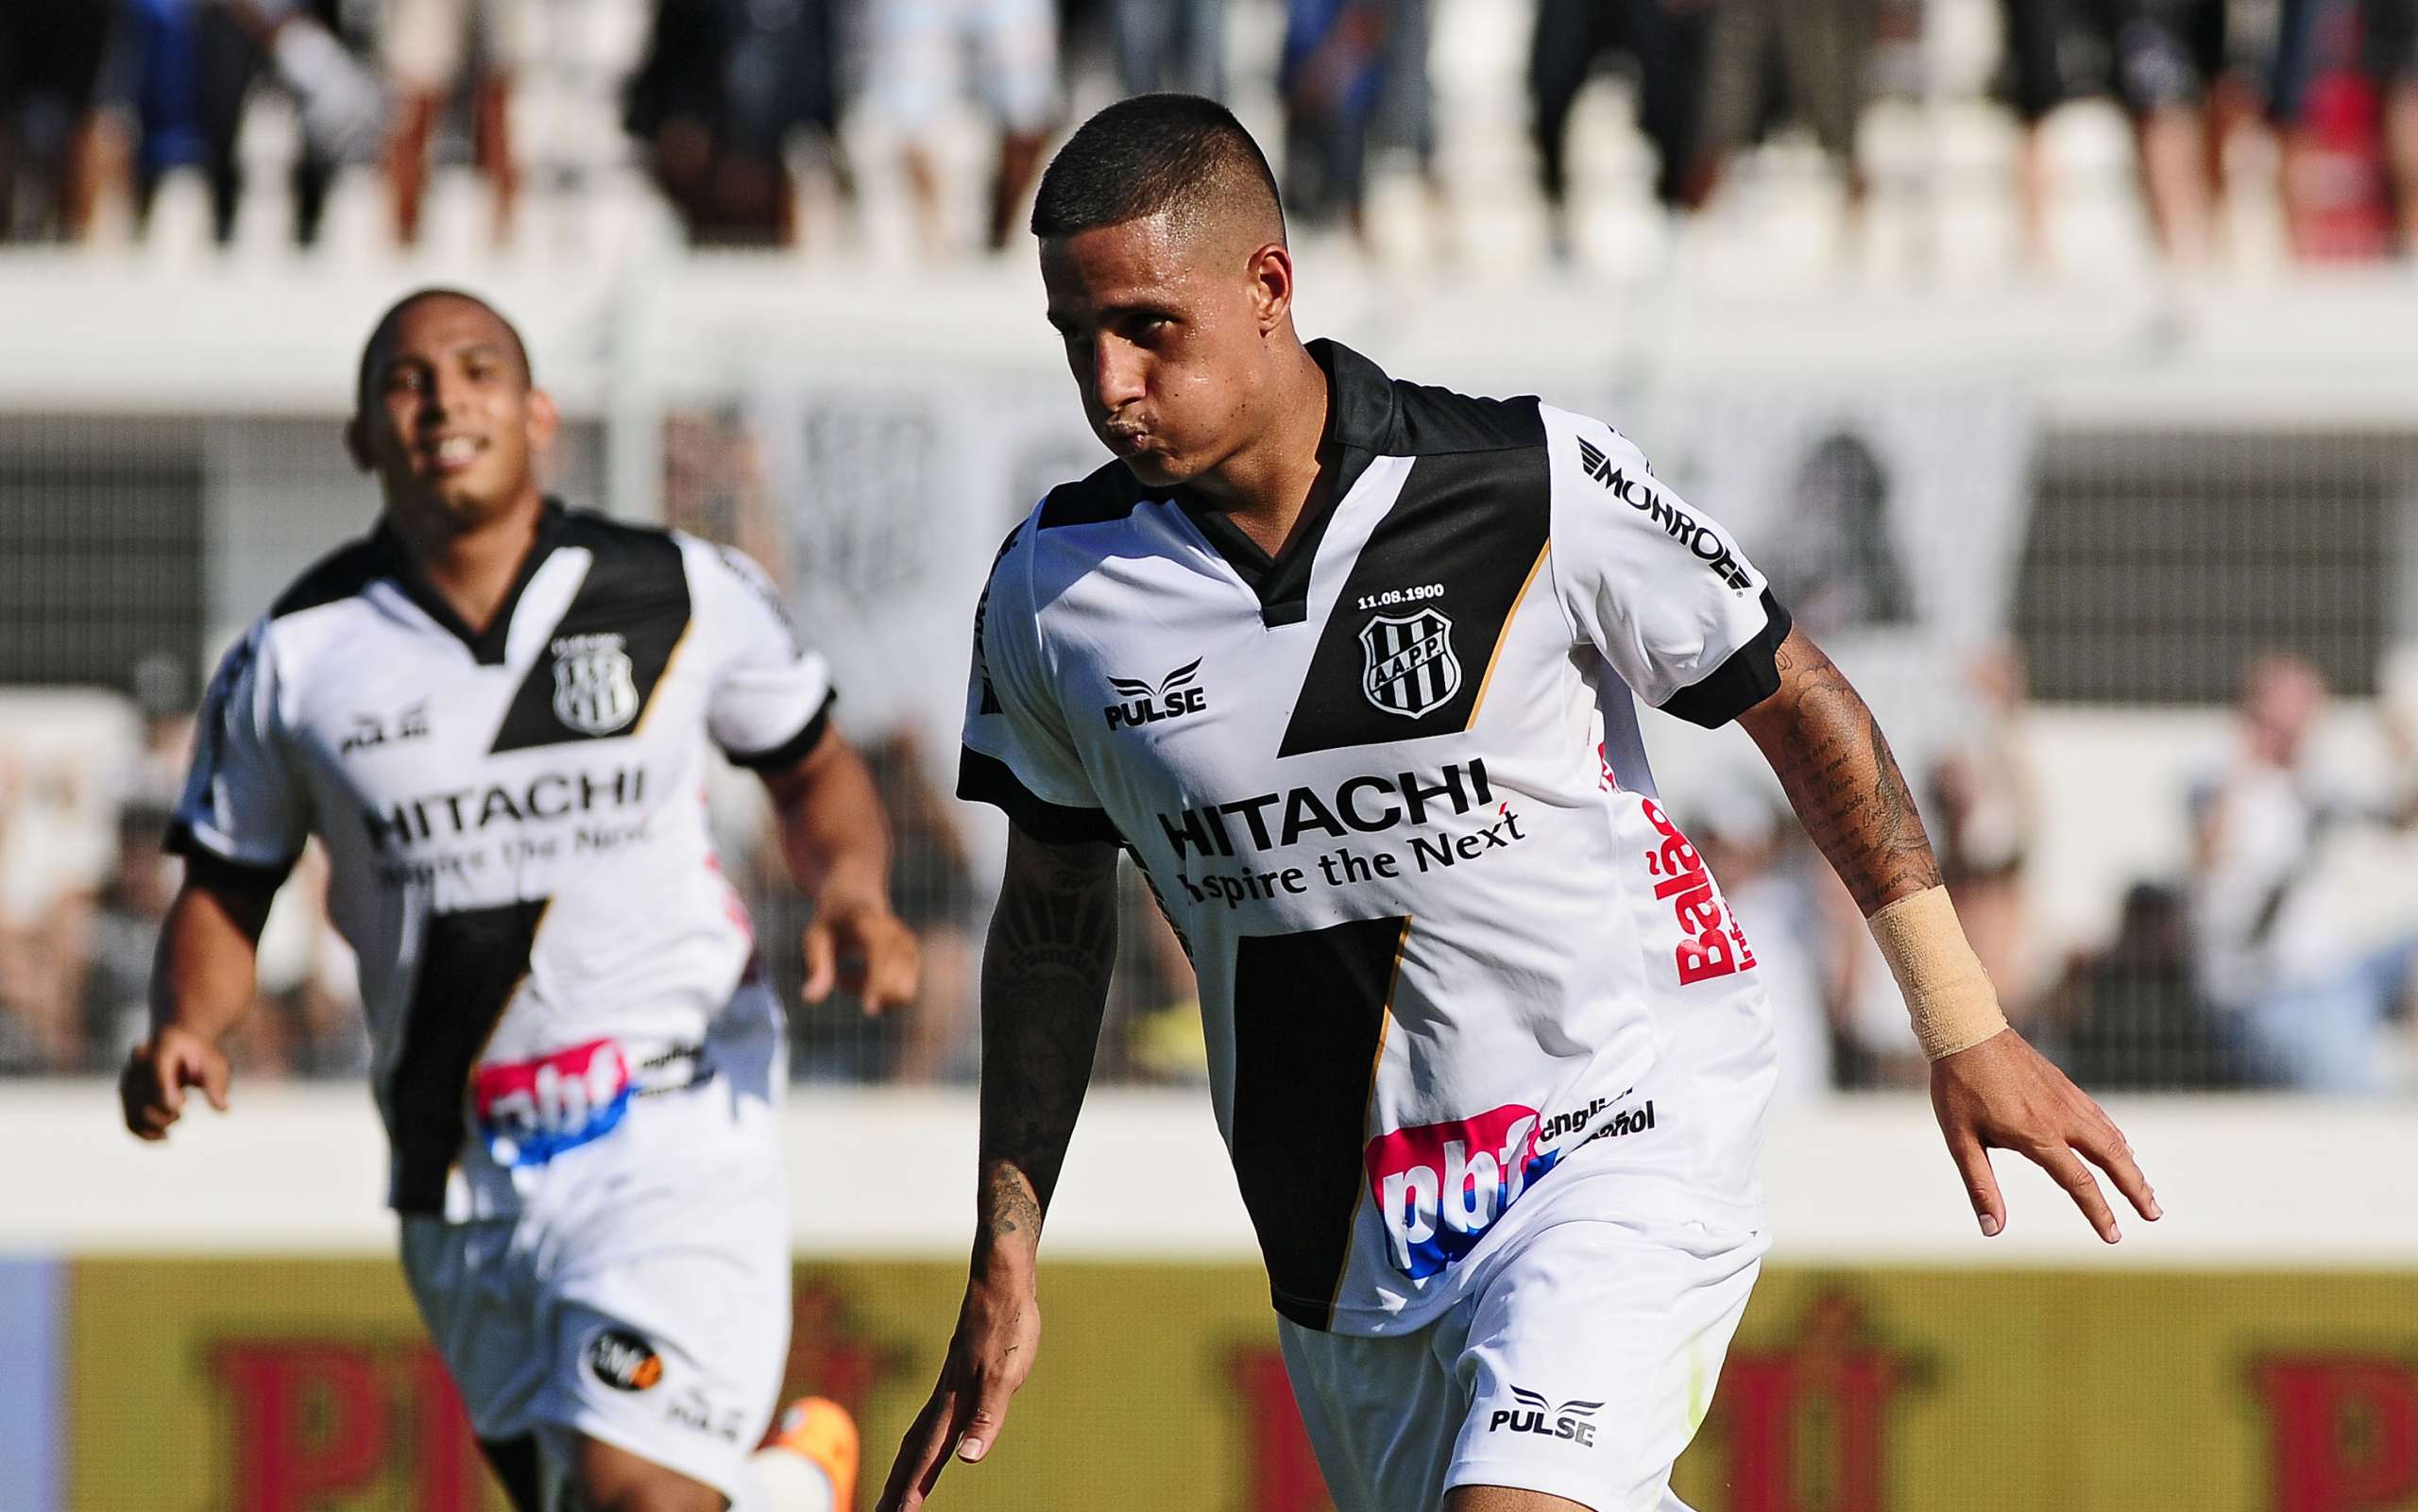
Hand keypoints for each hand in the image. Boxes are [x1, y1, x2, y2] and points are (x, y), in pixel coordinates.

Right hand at [120, 1027, 231, 1140]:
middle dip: (163, 1113)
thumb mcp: (215, 1064)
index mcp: (162, 1049)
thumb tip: (222, 1109)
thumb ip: (216, 1084)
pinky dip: (144, 1133)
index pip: (158, 1075)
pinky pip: (129, 1119)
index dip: (166, 1095)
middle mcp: (139, 1062)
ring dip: (155, 1125)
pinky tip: (163, 1138)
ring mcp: (129, 1077)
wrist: (181, 1044)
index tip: (181, 1105)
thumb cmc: (201, 1056)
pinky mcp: (126, 1093)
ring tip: (176, 1119)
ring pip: (133, 1111)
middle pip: (142, 1097)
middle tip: (180, 1113)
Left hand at [801, 891, 918, 1013]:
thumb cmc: (832, 920)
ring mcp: (910, 947)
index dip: (880, 983)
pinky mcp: (914, 959)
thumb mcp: (816, 938)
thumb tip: (809, 999)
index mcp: (872, 925)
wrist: (858, 896)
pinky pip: (901, 992)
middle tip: (839, 979)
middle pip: (901, 984)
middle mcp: (898, 936)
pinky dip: (879, 994)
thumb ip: (817, 967)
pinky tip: (860, 976)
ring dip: (873, 995)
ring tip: (846, 976)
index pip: (883, 956)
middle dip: (872, 994)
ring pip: (902, 993)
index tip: (870, 1011)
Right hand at [877, 1270, 1040, 1511]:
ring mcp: (950, 1387)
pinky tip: (929, 1443)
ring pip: (919, 1436)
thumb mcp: (1005, 1375)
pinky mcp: (959, 1377)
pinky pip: (931, 1420)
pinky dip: (920, 1442)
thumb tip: (966, 1459)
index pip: (928, 1457)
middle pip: (913, 1451)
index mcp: (954, 1403)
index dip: (913, 1489)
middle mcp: (945, 1398)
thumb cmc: (1007, 1326)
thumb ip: (986, 1417)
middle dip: (897, 1486)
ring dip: (905, 1466)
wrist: (1000, 1283)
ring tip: (893, 1492)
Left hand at [1931, 1028, 2159, 1241]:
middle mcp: (2061, 1117)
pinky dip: (2117, 1138)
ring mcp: (2066, 1098)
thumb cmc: (1958, 1087)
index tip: (2114, 1237)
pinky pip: (2099, 1117)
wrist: (1966, 1030)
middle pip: (2112, 1158)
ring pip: (2111, 1136)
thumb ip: (1980, 1186)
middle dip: (2136, 1189)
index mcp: (2037, 1135)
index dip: (2099, 1213)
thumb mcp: (1960, 1141)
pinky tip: (2121, 1148)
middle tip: (2155, 1215)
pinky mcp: (2064, 1085)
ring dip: (2132, 1165)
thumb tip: (1993, 1229)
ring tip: (2146, 1190)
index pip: (2079, 1182)